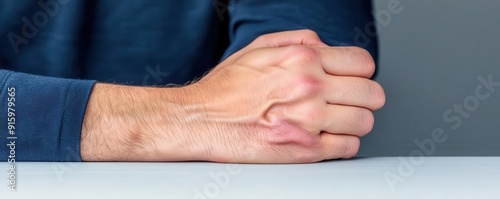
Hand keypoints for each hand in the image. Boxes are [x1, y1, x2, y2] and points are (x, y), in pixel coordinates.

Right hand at [80, 30, 384, 162]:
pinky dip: (344, 143)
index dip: (360, 72)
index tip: (352, 79)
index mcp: (303, 59)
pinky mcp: (305, 150)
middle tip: (349, 101)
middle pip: (371, 94)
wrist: (201, 120)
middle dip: (363, 97)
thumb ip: (299, 40)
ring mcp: (310, 121)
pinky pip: (349, 148)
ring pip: (364, 122)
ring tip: (337, 121)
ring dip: (354, 121)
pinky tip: (328, 138)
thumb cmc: (227, 87)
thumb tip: (326, 46)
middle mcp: (311, 88)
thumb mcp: (260, 47)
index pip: (363, 63)